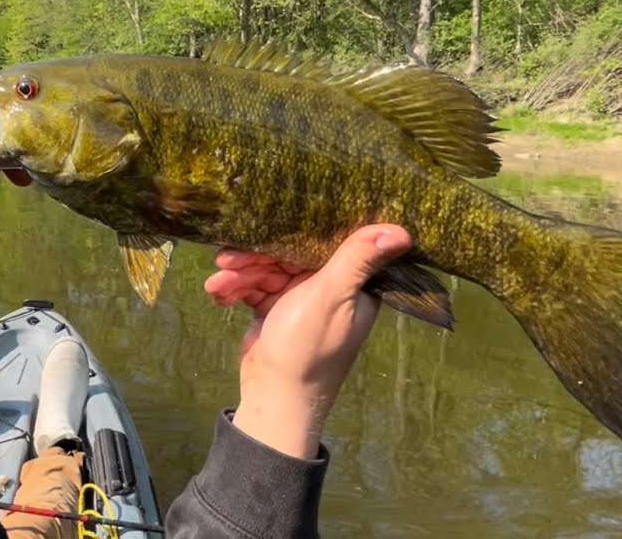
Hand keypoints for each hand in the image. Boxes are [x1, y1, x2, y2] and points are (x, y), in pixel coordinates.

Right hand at [204, 225, 412, 458]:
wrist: (274, 398)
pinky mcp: (275, 309)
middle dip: (255, 256)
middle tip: (227, 259)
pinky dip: (235, 289)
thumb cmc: (308, 349)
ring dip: (239, 274)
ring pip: (265, 269)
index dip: (297, 230)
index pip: (327, 241)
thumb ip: (357, 260)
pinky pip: (254, 287)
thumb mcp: (332, 298)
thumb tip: (404, 231)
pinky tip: (217, 293)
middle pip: (288, 253)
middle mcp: (330, 287)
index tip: (269, 223)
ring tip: (216, 283)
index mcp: (352, 283)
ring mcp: (299, 298)